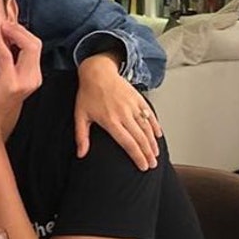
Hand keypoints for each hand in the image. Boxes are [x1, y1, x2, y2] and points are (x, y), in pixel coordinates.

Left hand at [0, 22, 40, 140]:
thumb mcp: (2, 78)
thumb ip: (6, 61)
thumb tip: (1, 38)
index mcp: (32, 76)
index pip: (35, 45)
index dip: (21, 32)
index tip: (5, 25)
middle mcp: (33, 78)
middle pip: (35, 43)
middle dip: (19, 29)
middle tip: (2, 23)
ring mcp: (23, 82)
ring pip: (29, 46)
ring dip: (13, 32)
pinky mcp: (9, 84)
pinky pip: (7, 56)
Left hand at [74, 52, 160, 169]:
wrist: (97, 71)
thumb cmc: (88, 94)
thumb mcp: (80, 115)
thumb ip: (81, 136)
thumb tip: (80, 154)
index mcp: (110, 120)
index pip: (127, 143)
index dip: (137, 156)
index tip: (142, 166)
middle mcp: (124, 114)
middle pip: (140, 138)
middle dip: (148, 153)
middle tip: (152, 164)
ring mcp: (132, 105)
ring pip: (147, 127)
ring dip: (152, 142)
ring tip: (156, 154)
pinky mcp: (137, 98)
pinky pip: (149, 114)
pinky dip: (155, 125)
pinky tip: (158, 135)